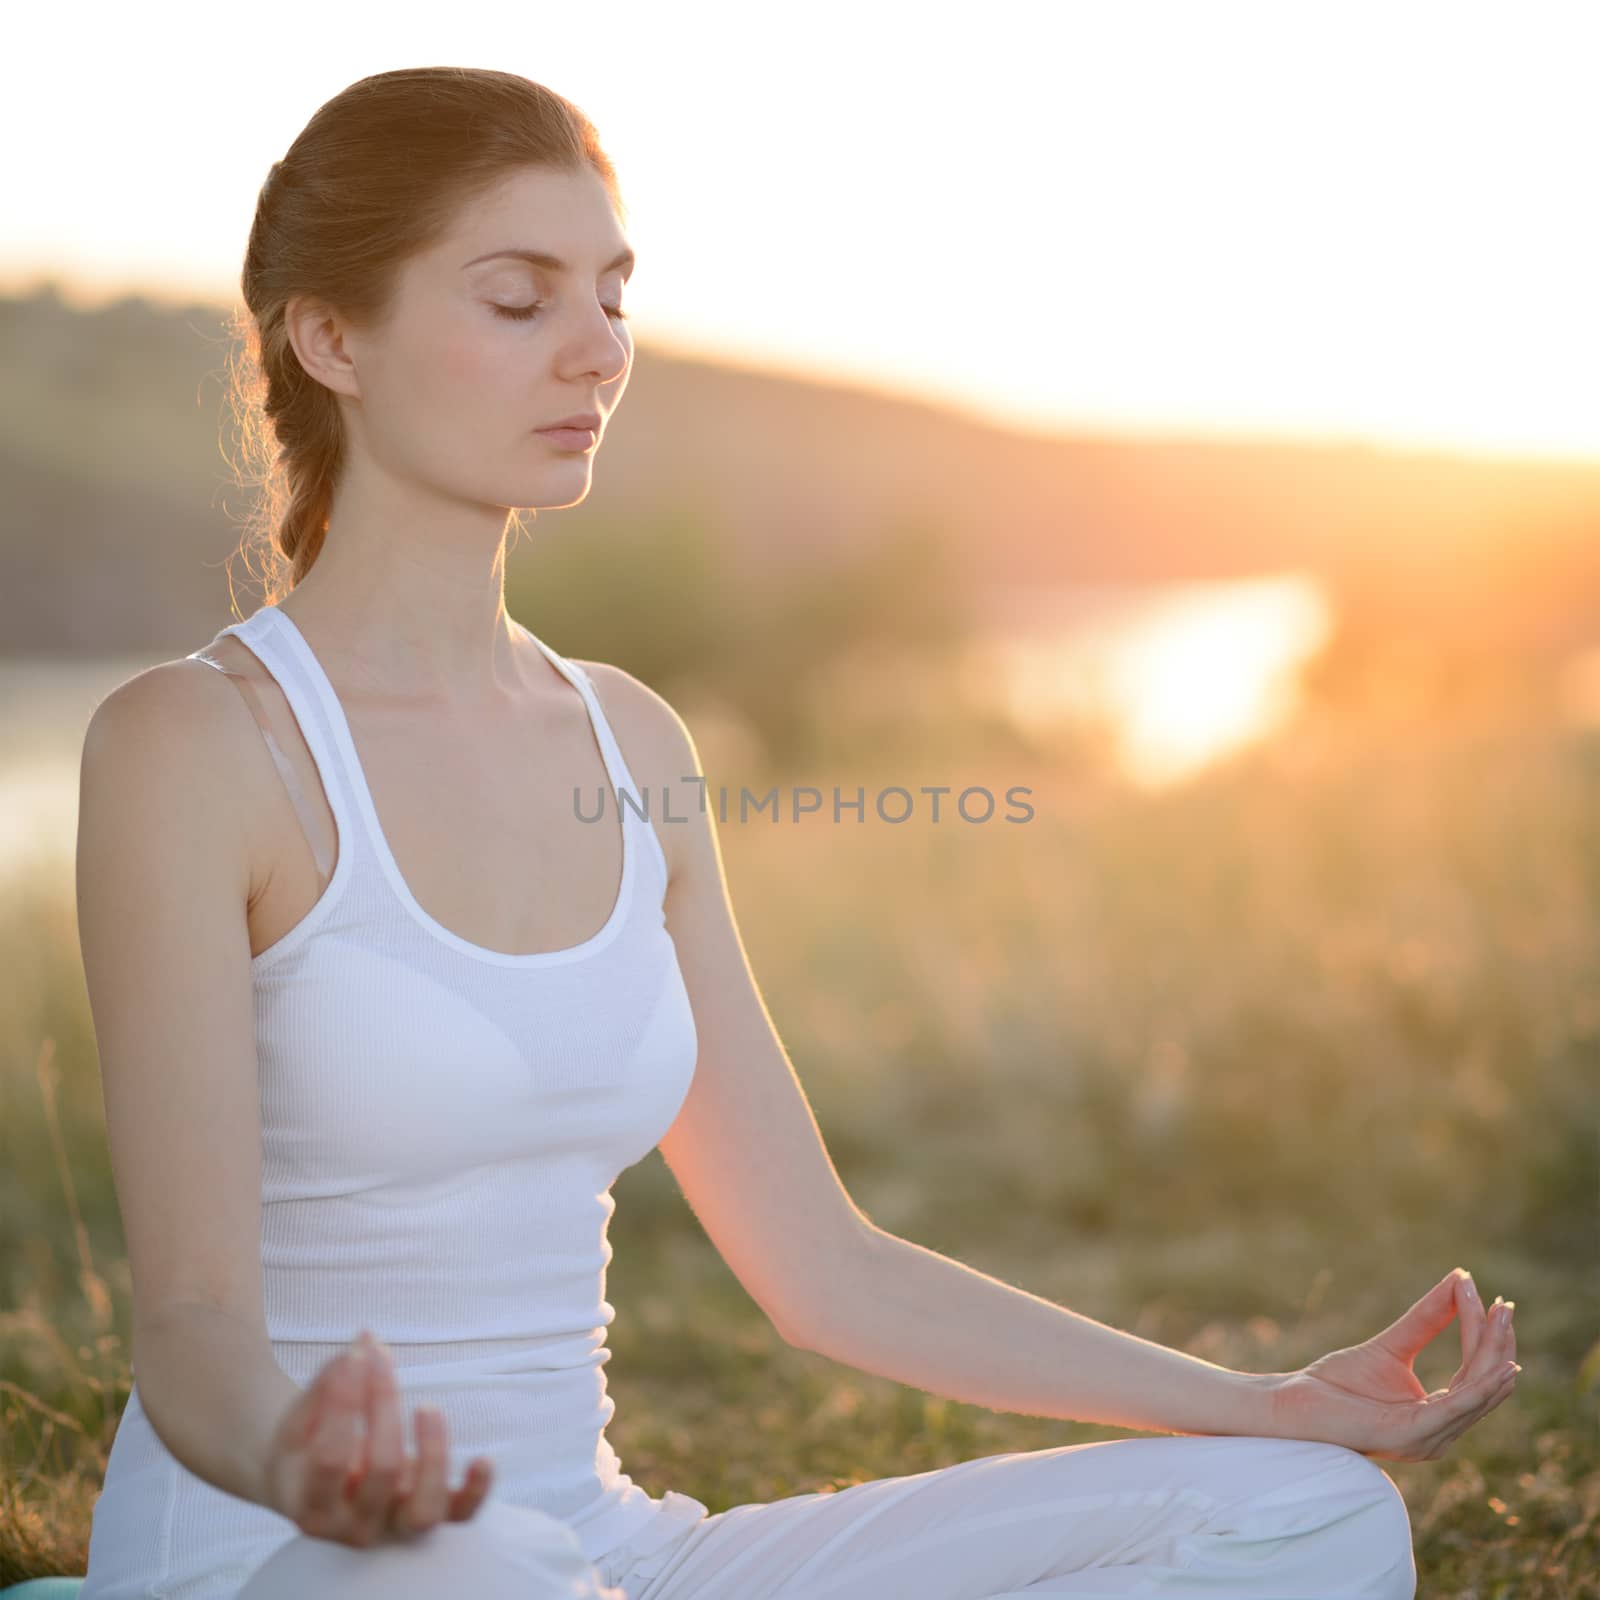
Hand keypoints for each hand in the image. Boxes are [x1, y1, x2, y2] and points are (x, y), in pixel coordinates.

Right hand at [264, 1329, 494, 1545]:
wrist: (319, 1489)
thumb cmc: (310, 1447)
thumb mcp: (300, 1423)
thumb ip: (325, 1387)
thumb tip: (363, 1345)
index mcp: (311, 1509)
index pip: (329, 1458)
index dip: (343, 1402)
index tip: (357, 1355)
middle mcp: (354, 1529)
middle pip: (382, 1470)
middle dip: (384, 1402)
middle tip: (381, 1356)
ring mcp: (397, 1529)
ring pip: (423, 1510)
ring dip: (433, 1453)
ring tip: (427, 1406)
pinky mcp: (434, 1520)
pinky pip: (461, 1515)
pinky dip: (476, 1491)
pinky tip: (483, 1458)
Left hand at [1265, 1268, 1518, 1461]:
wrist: (1294, 1404)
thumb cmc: (1337, 1383)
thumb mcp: (1391, 1347)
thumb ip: (1426, 1320)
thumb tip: (1458, 1282)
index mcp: (1436, 1419)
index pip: (1474, 1377)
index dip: (1486, 1339)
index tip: (1494, 1300)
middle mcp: (1439, 1434)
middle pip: (1483, 1384)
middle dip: (1497, 1343)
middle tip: (1505, 1305)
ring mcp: (1428, 1438)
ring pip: (1476, 1393)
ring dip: (1492, 1353)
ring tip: (1500, 1316)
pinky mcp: (1411, 1434)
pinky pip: (1455, 1408)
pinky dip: (1479, 1386)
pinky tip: (1495, 1365)